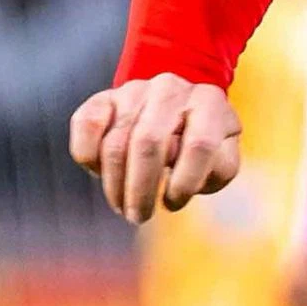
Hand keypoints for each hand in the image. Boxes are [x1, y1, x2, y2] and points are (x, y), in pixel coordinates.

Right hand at [69, 74, 242, 222]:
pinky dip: (88, 157)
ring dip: (114, 184)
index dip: (185, 183)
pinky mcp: (103, 97)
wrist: (178, 107)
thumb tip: (174, 174)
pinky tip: (99, 174)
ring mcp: (134, 90)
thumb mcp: (221, 156)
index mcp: (209, 102)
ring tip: (121, 205)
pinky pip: (85, 126)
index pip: (199, 146)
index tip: (173, 204)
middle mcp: (170, 89)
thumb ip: (213, 168)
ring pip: (115, 142)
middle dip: (140, 189)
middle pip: (148, 143)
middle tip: (137, 216)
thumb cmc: (204, 143)